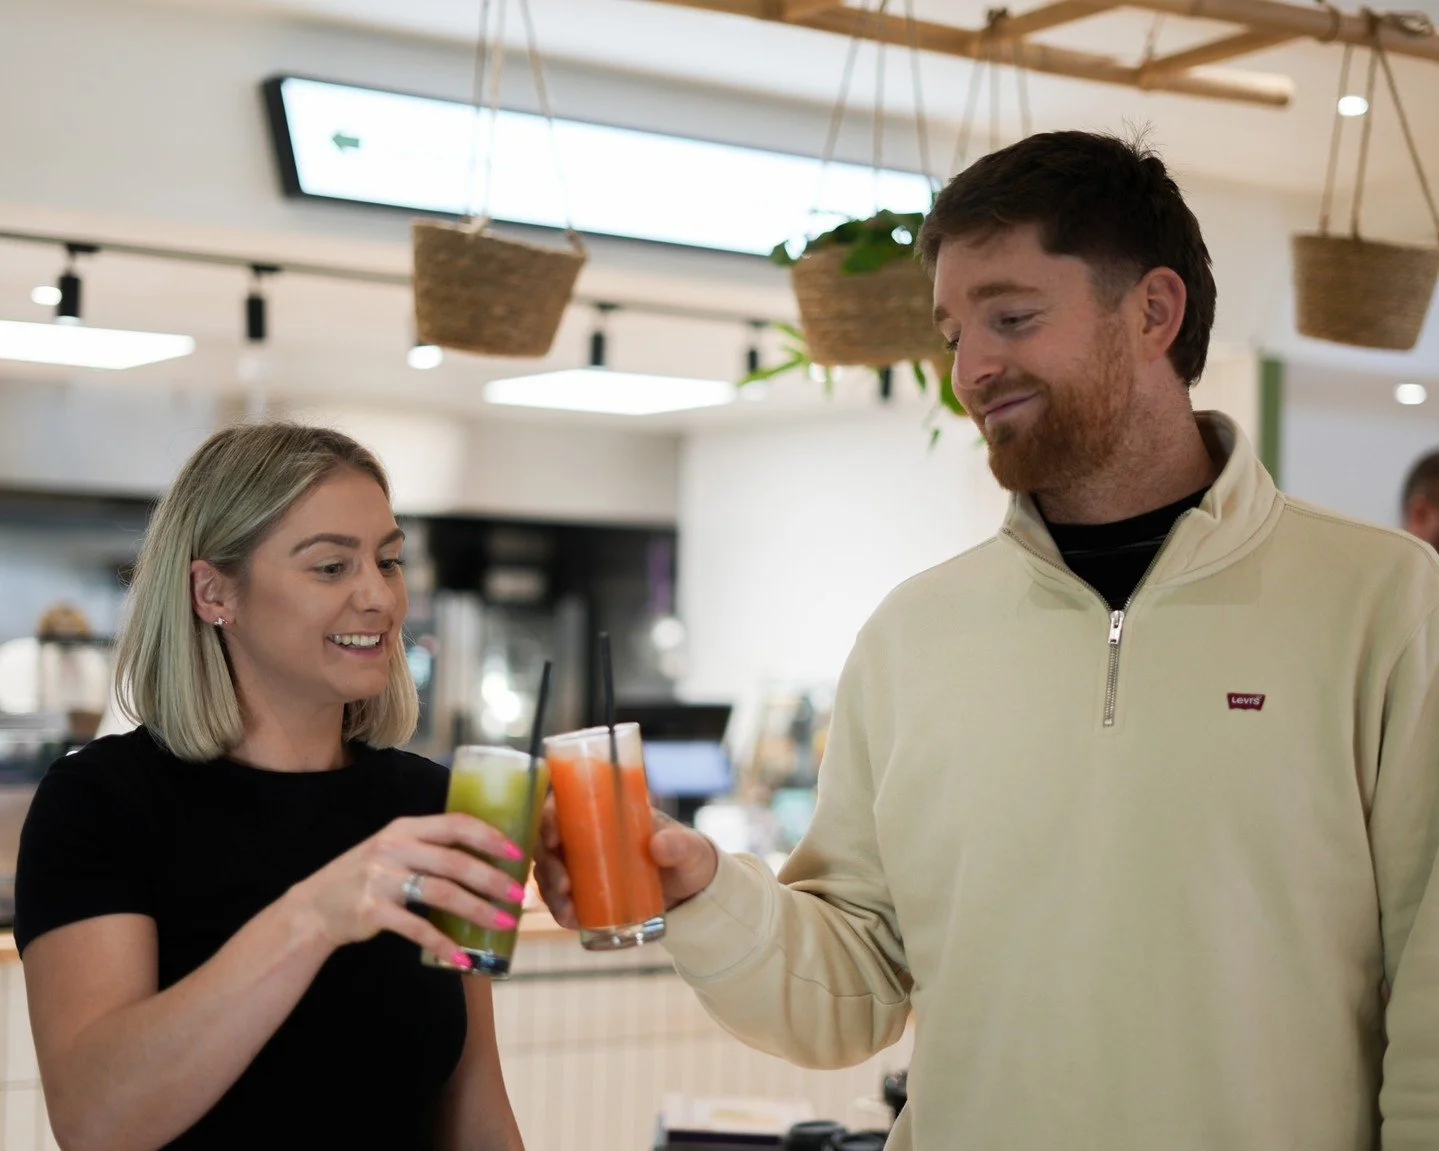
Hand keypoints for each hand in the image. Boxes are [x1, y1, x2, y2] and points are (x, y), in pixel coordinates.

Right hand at [285, 813, 526, 961]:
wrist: (314, 908)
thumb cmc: (367, 876)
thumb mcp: (394, 849)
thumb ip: (430, 848)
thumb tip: (486, 858)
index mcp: (405, 828)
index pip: (455, 824)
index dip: (489, 836)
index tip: (518, 852)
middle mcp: (394, 848)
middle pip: (454, 861)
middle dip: (492, 878)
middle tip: (519, 895)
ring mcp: (381, 878)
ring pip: (442, 893)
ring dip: (477, 910)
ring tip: (503, 923)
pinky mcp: (372, 910)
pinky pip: (417, 928)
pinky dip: (442, 944)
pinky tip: (462, 957)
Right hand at [534, 796, 718, 929]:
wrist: (694, 891)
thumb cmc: (689, 857)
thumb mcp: (689, 848)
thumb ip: (679, 844)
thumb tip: (657, 847)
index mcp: (606, 813)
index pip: (565, 805)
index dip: (548, 818)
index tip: (552, 838)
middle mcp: (588, 837)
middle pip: (549, 843)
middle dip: (548, 864)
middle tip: (564, 884)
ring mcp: (584, 866)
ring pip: (549, 873)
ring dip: (550, 890)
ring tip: (567, 909)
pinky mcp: (588, 893)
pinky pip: (562, 900)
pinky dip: (561, 910)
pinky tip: (570, 920)